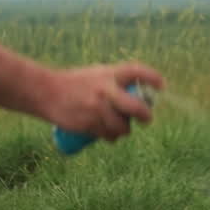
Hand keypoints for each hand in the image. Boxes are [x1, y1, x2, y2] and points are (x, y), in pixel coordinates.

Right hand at [47, 61, 163, 142]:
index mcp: (109, 73)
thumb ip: (116, 81)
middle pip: (136, 107)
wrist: (47, 92)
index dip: (152, 78)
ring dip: (125, 131)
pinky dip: (111, 137)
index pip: (137, 71)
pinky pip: (108, 135)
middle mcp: (106, 90)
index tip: (162, 85)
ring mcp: (98, 108)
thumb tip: (139, 93)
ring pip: (122, 127)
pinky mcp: (89, 124)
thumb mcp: (98, 73)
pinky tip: (111, 135)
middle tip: (147, 119)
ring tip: (122, 128)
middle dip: (145, 115)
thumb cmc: (76, 82)